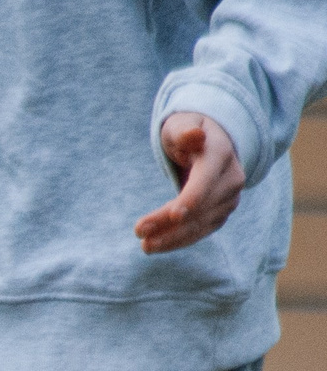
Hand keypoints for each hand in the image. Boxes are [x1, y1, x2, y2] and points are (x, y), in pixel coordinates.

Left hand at [135, 113, 244, 254]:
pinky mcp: (221, 213)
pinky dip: (179, 241)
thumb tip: (194, 136)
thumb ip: (185, 131)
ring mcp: (230, 198)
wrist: (210, 142)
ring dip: (172, 238)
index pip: (206, 180)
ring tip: (145, 246)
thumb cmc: (187, 131)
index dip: (192, 198)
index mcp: (221, 154)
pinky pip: (201, 231)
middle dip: (170, 222)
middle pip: (200, 207)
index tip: (173, 214)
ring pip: (200, 223)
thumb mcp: (182, 124)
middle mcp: (232, 178)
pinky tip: (157, 246)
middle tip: (138, 232)